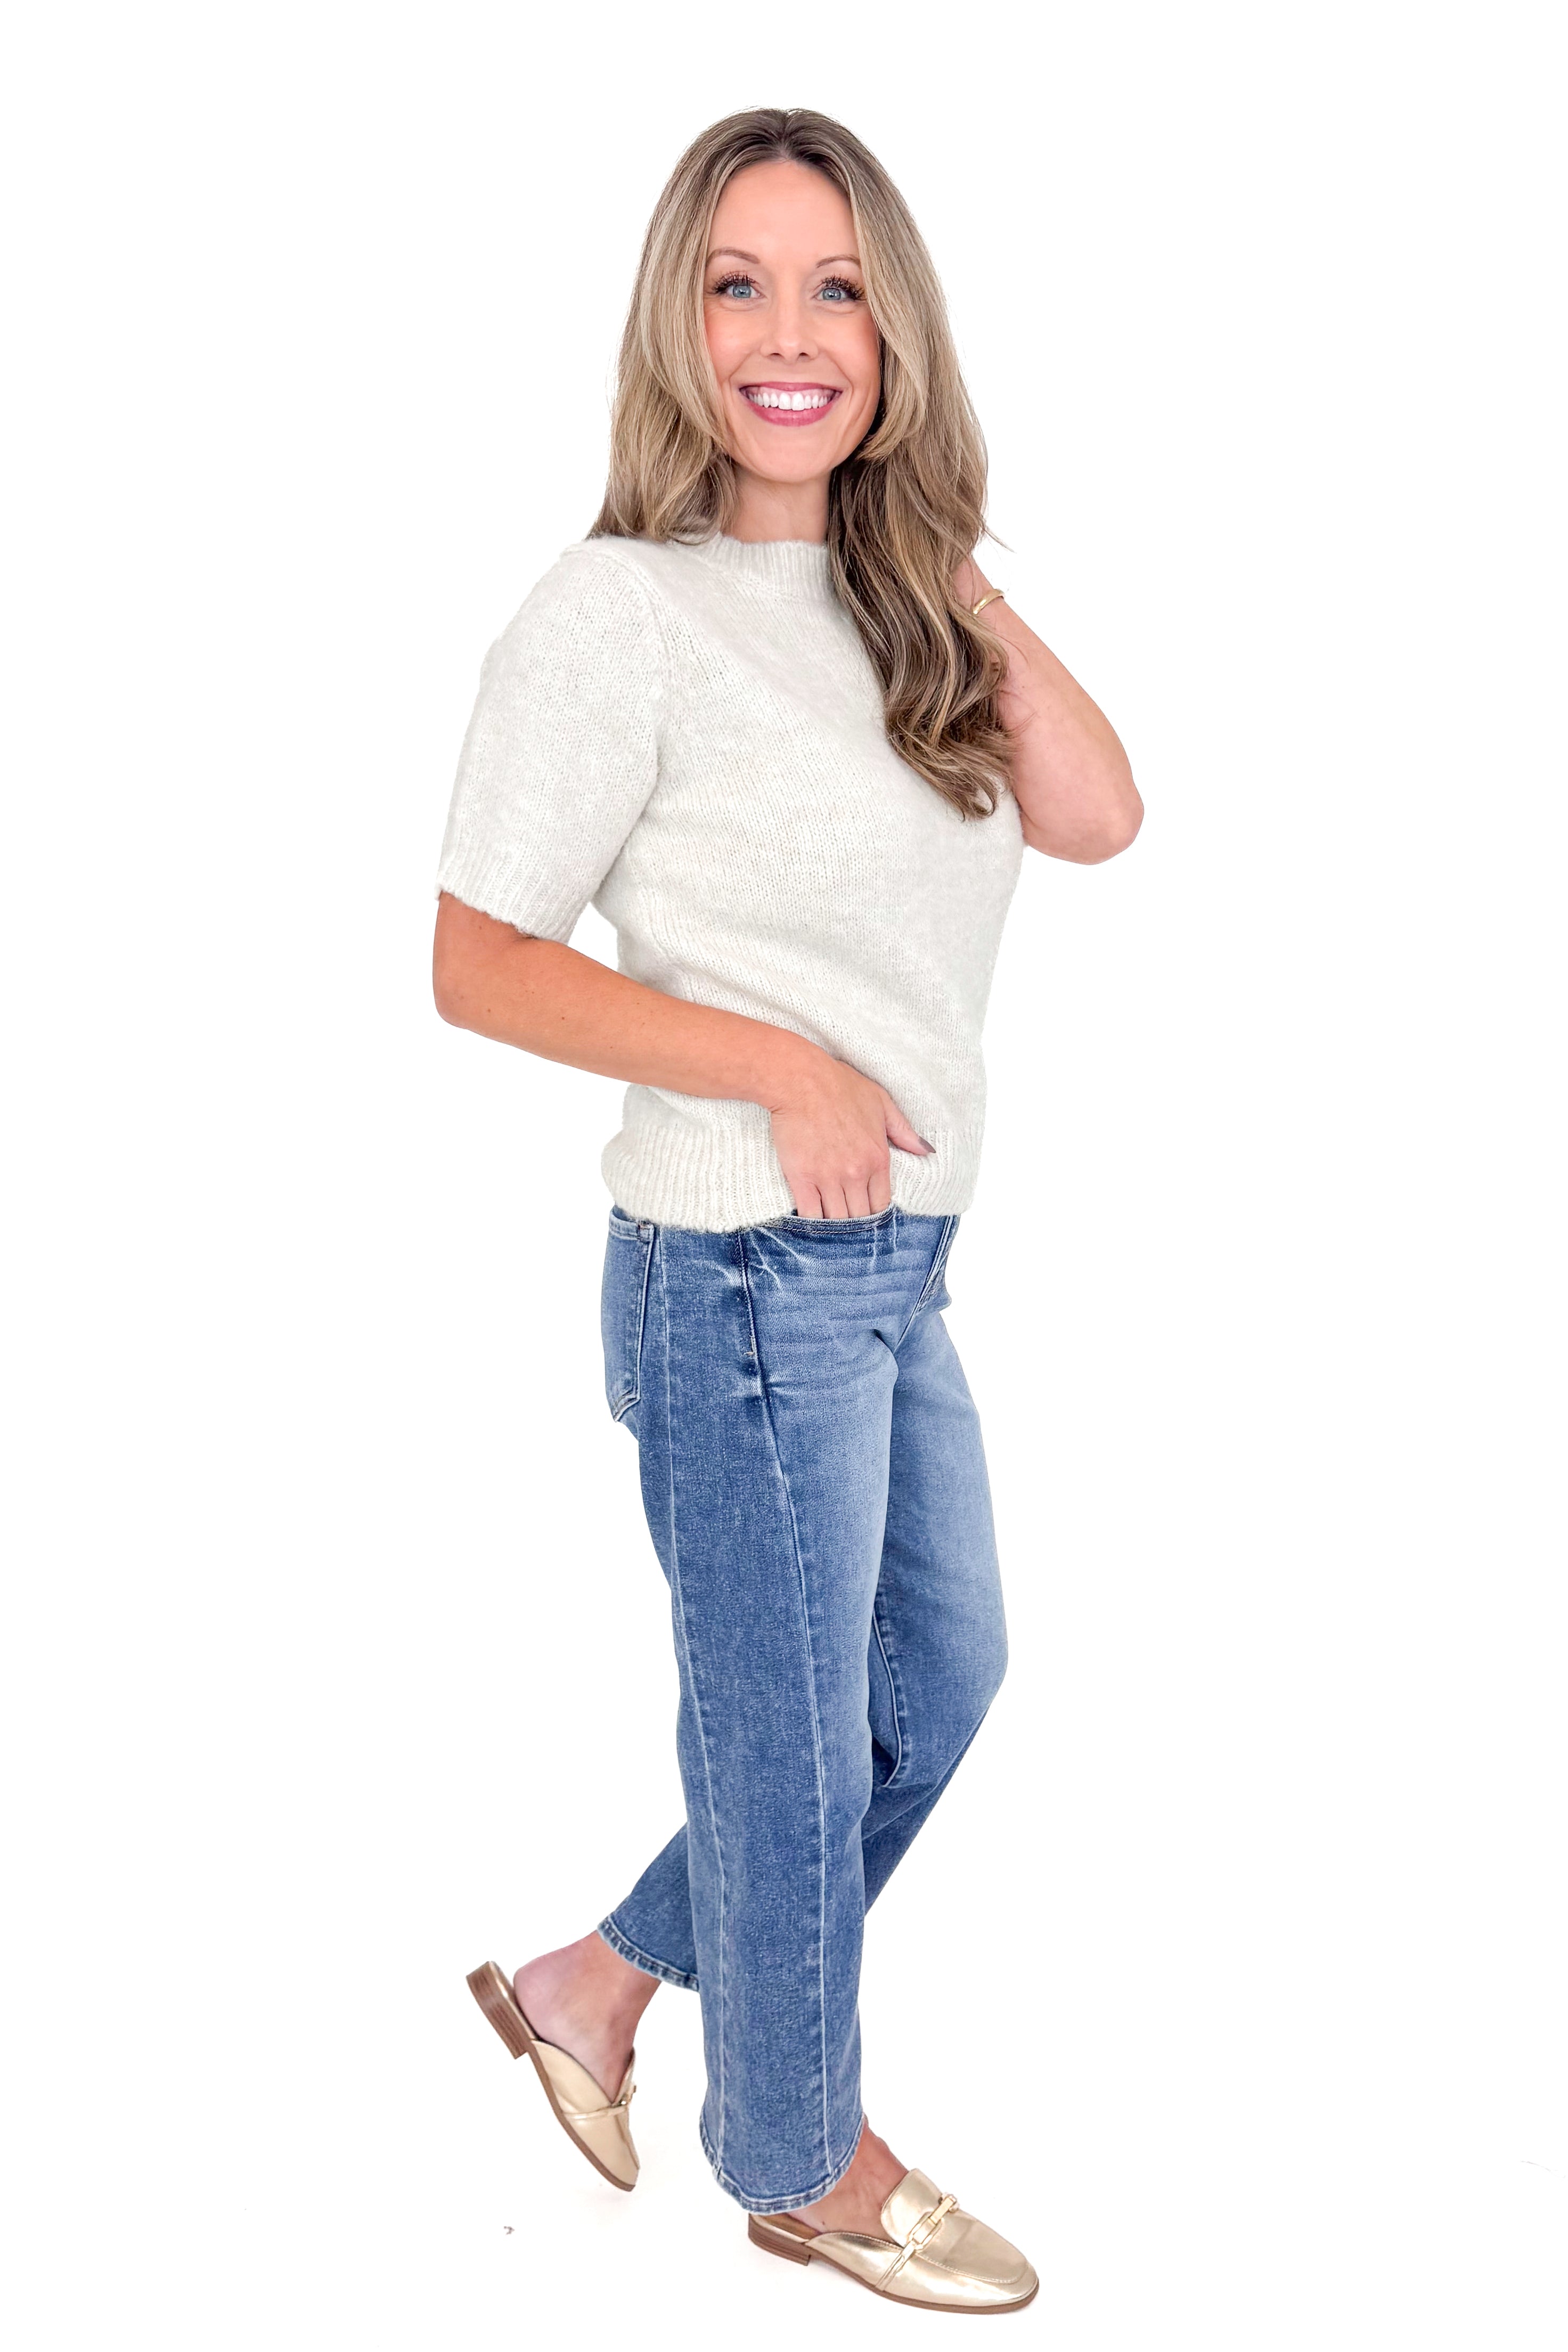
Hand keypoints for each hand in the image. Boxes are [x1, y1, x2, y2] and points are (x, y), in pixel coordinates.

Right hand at [766, 1051, 931, 1218]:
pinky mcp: (801, 1178)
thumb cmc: (841, 1086)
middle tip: (846, 1219)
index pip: (881, 1204)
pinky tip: (811, 1220)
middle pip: (859, 1216)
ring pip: (836, 1219)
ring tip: (829, 1221)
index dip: (874, 1211)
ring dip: (833, 1225)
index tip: (865, 1210)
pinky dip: (811, 1221)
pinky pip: (810, 1214)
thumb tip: (927, 1151)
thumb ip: (904, 1132)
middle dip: (854, 1221)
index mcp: (878, 1159)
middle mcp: (856, 1173)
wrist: (801, 1080)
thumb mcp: (882, 1103)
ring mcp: (828, 1177)